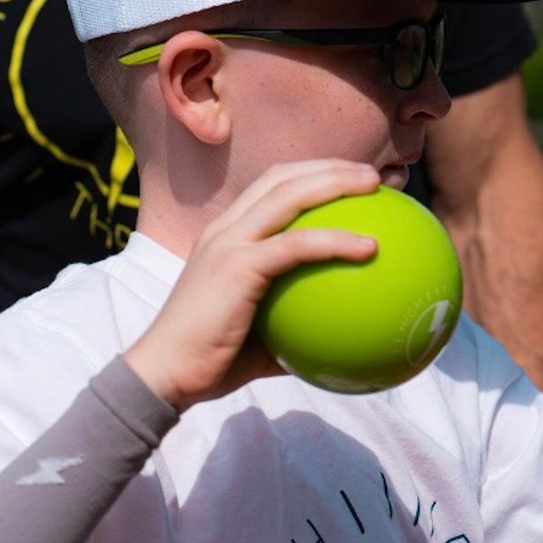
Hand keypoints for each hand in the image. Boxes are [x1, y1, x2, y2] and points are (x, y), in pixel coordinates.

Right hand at [126, 160, 380, 409]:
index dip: (312, 176)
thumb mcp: (262, 339)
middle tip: (373, 177)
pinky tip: (370, 248)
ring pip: (288, 194)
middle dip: (329, 167)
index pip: (271, 187)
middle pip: (282, 176)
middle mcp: (225, 229)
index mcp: (227, 236)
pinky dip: (335, 240)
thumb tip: (343, 343)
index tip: (354, 184)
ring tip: (376, 186)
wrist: (166, 375)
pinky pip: (296, 245)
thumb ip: (296, 329)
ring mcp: (228, 243)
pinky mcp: (237, 266)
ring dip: (335, 183)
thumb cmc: (213, 363)